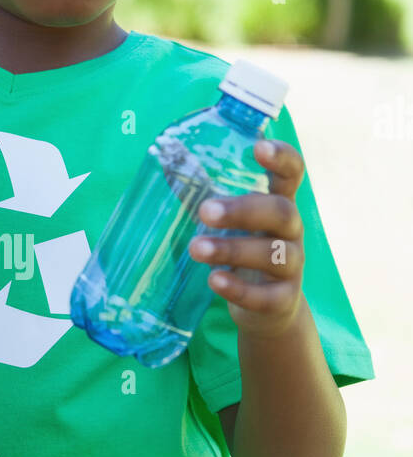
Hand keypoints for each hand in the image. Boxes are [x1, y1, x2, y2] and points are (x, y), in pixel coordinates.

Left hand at [187, 138, 305, 338]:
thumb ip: (205, 194)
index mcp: (278, 203)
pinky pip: (268, 295)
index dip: (282, 158)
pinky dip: (240, 289)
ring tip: (196, 249)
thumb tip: (165, 159)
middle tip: (205, 211)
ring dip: (233, 249)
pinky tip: (215, 281)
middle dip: (243, 210)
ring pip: (274, 254)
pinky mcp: (283, 300)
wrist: (266, 309)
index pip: (292, 173)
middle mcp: (291, 232)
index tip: (258, 148)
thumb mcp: (229, 223)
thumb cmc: (241, 251)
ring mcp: (292, 266)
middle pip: (281, 212)